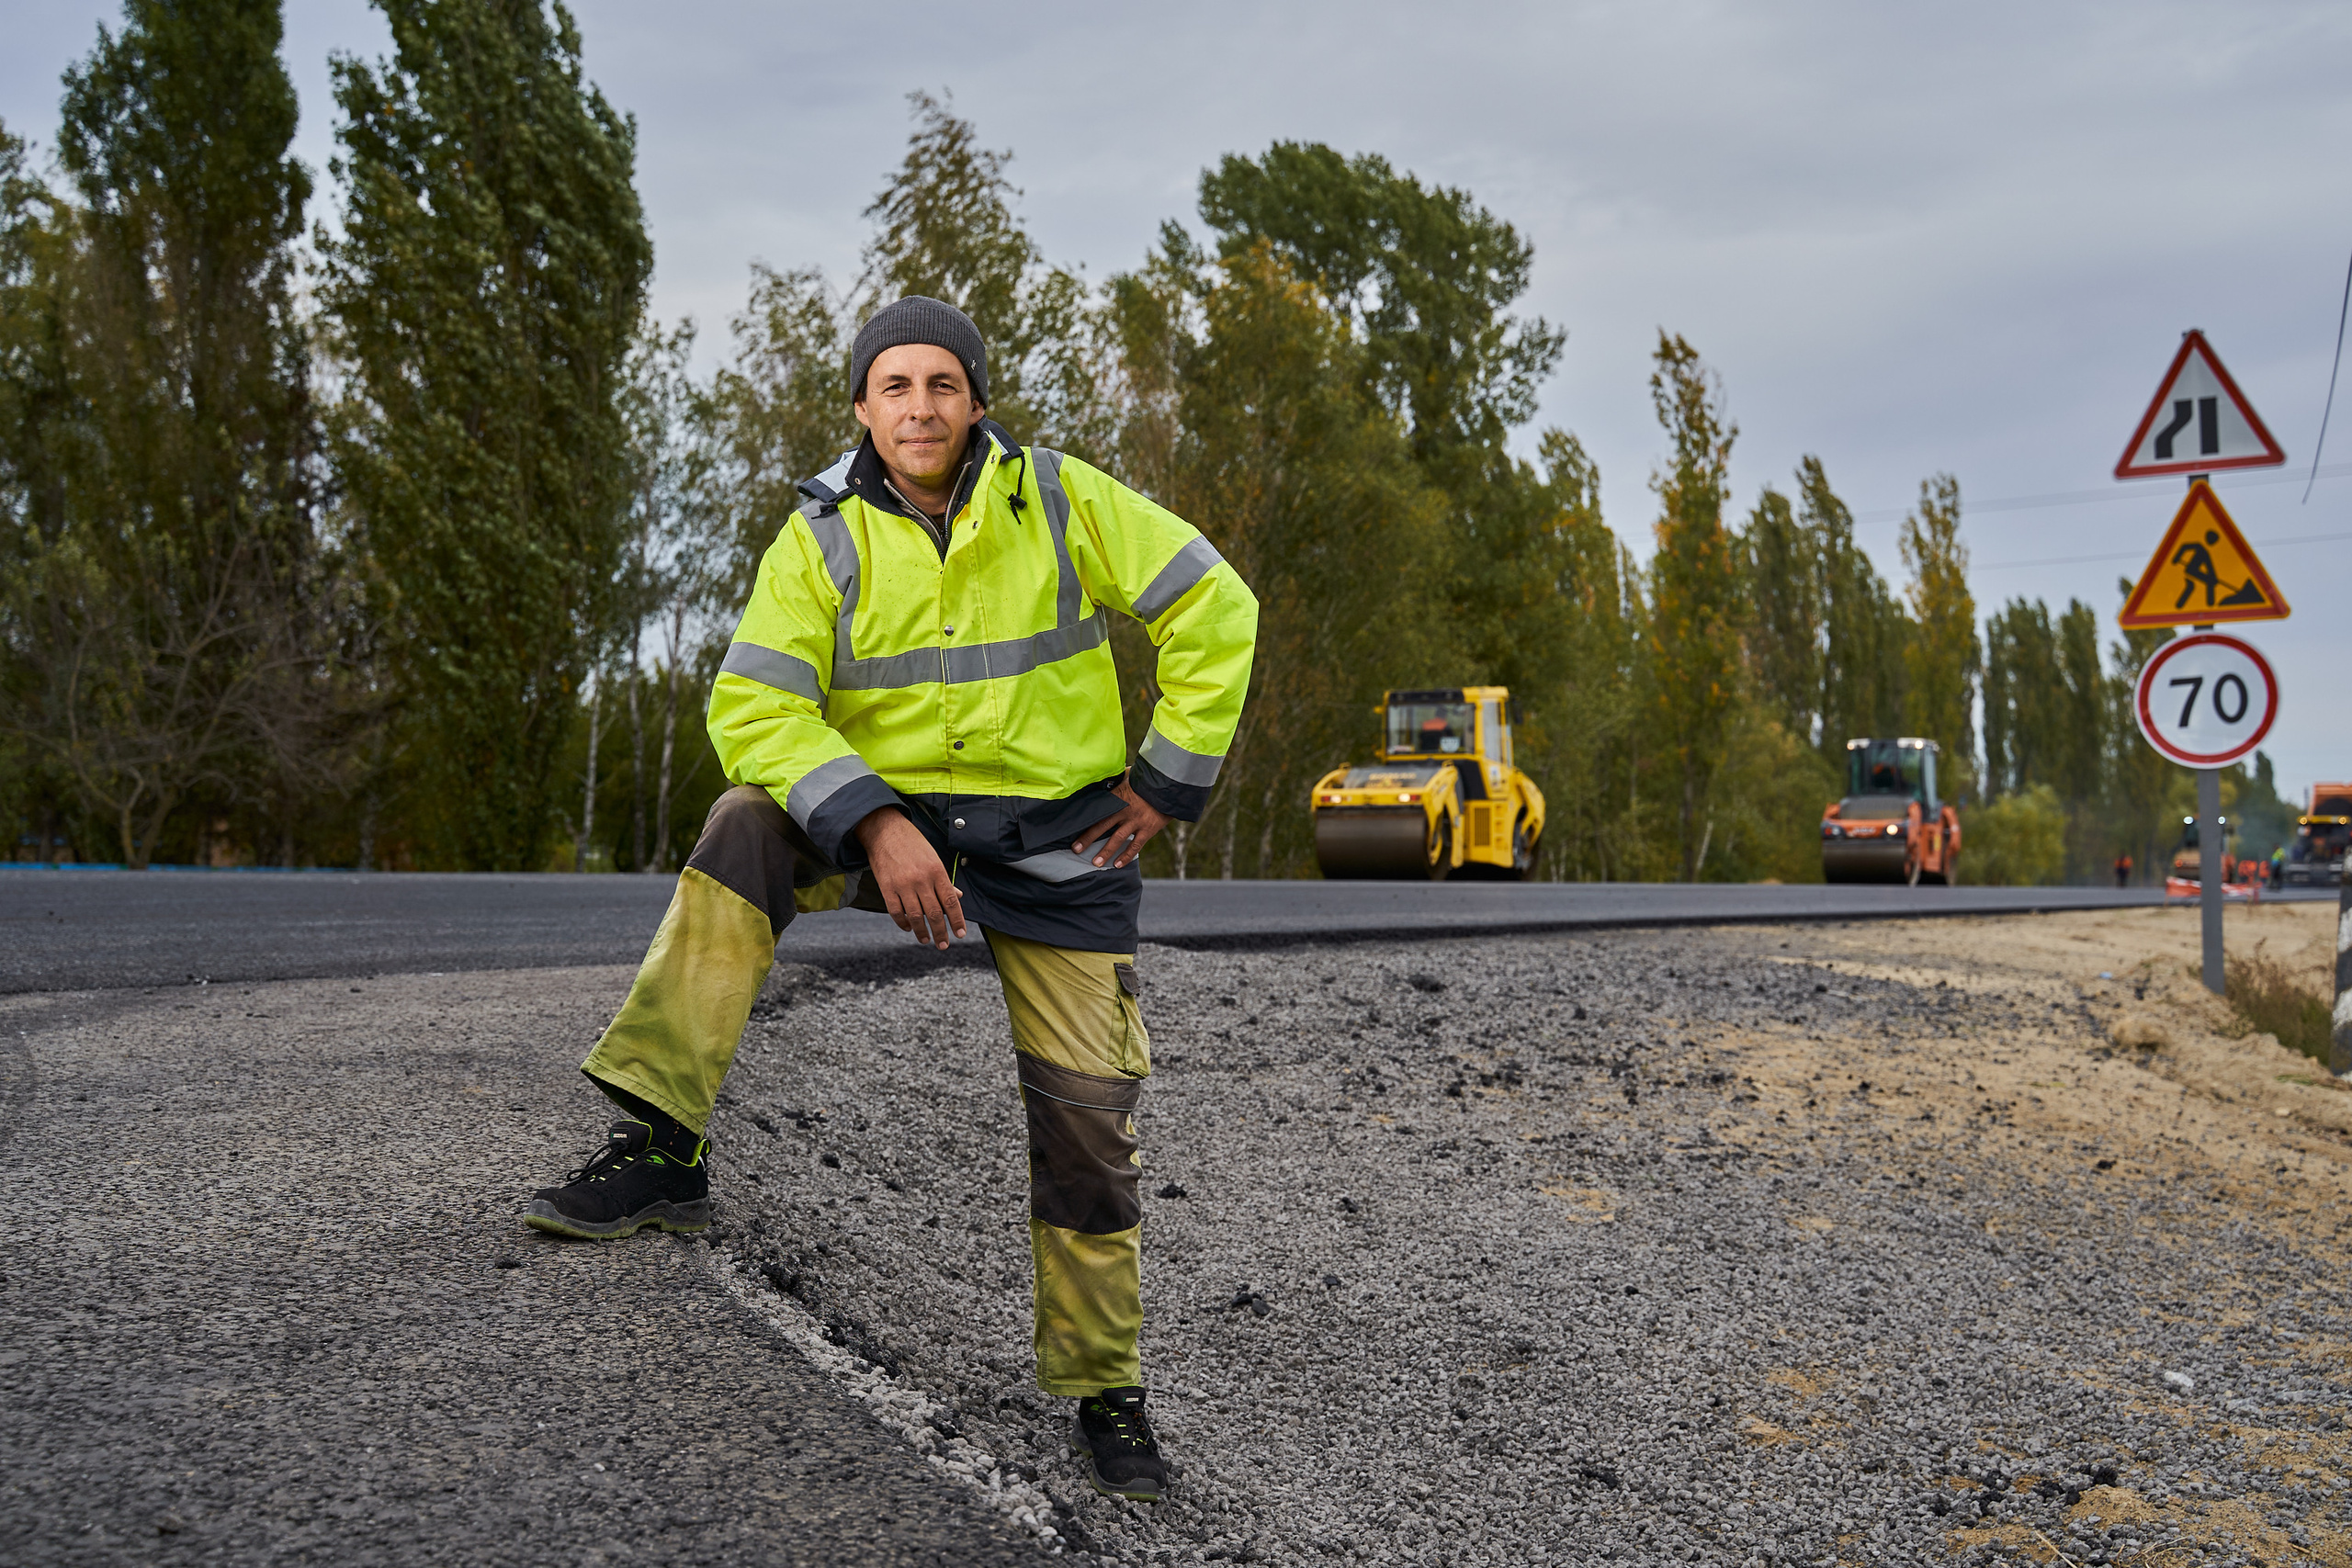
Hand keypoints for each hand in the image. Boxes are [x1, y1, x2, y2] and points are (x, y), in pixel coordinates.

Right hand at [854, 807, 964, 948]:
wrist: (884, 830)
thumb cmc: (912, 843)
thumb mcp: (933, 857)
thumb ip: (944, 879)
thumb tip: (957, 897)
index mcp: (936, 871)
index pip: (951, 901)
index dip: (957, 920)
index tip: (961, 933)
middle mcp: (921, 879)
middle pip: (935, 913)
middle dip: (942, 932)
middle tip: (944, 945)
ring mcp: (903, 884)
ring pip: (916, 916)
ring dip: (922, 932)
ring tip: (927, 940)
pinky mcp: (887, 887)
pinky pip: (896, 912)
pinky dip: (903, 923)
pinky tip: (908, 928)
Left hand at [1073, 779, 1168, 869]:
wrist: (1169, 788)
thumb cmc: (1147, 780)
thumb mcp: (1130, 775)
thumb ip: (1116, 778)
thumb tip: (1102, 773)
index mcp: (1118, 797)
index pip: (1098, 811)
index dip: (1085, 820)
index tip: (1072, 828)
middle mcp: (1125, 811)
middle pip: (1103, 826)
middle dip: (1088, 839)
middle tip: (1076, 849)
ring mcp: (1136, 822)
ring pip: (1118, 839)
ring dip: (1105, 852)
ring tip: (1095, 863)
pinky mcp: (1148, 830)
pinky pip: (1135, 845)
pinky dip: (1126, 856)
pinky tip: (1117, 864)